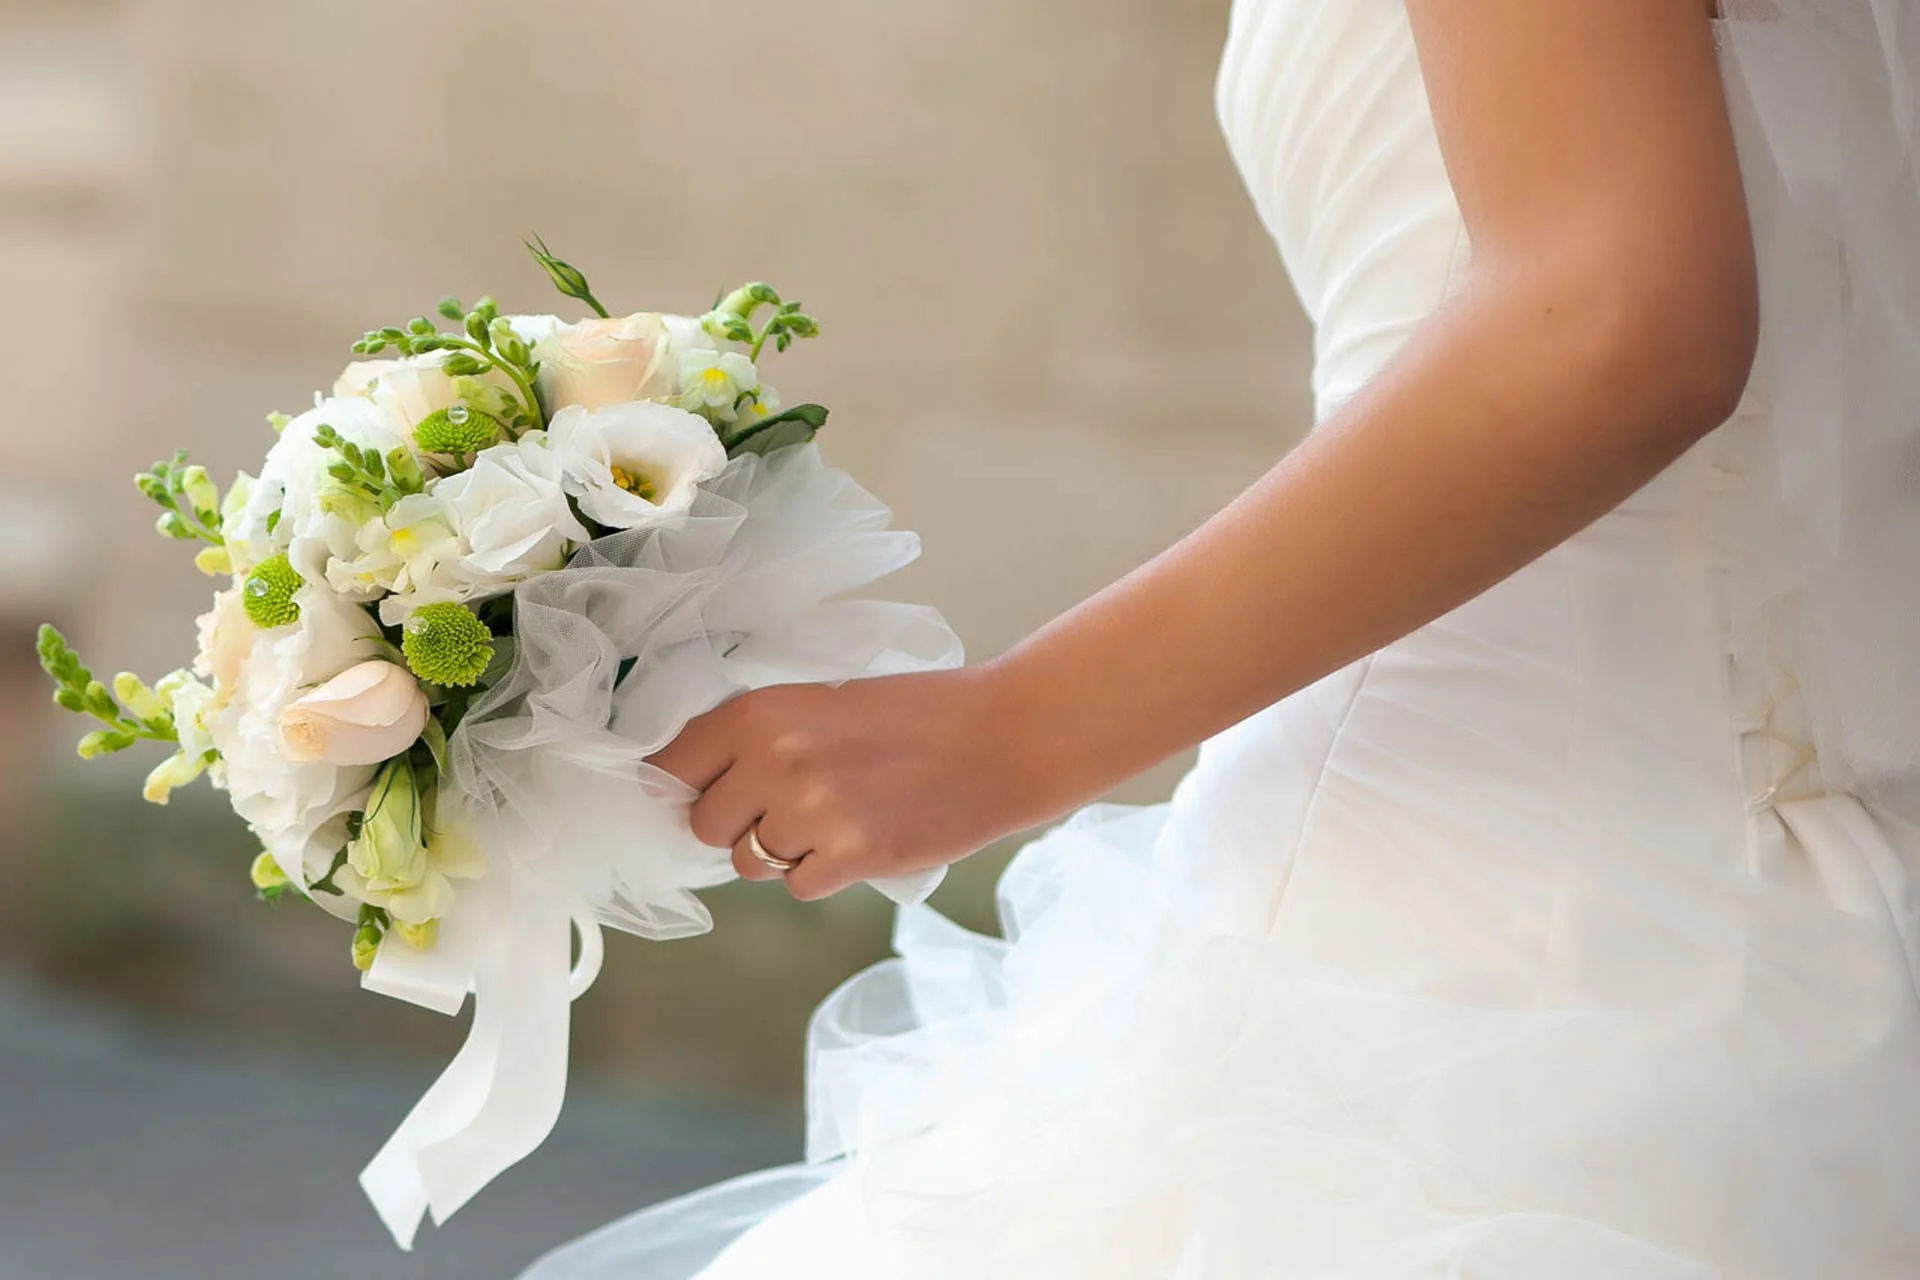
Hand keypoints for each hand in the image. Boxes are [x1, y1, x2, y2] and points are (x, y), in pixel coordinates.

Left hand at [647, 666, 1044, 899]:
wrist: (1003, 737)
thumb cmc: (917, 715)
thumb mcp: (822, 700)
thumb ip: (759, 738)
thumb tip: (697, 788)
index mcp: (759, 712)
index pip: (670, 765)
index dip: (683, 787)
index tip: (703, 794)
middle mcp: (775, 760)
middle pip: (705, 825)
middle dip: (740, 824)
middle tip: (794, 805)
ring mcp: (811, 811)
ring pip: (751, 862)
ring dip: (785, 851)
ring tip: (840, 816)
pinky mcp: (849, 856)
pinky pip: (798, 887)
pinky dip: (823, 874)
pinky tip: (862, 838)